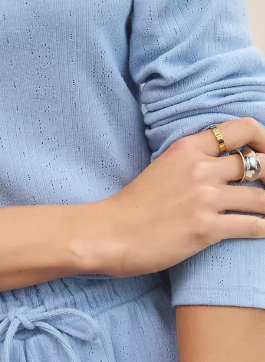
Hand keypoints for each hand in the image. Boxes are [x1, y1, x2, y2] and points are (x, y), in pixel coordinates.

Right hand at [87, 117, 264, 277]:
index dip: (264, 138)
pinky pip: (253, 226)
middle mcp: (199, 168)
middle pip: (259, 163)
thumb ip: (193, 159)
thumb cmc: (136, 203)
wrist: (112, 232)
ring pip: (261, 198)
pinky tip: (262, 230)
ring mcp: (204, 198)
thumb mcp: (164, 166)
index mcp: (186, 148)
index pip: (241, 129)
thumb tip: (226, 161)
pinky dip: (263, 229)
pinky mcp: (206, 229)